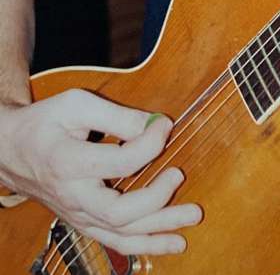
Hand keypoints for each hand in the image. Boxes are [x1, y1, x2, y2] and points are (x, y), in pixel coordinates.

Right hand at [0, 89, 201, 255]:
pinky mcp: (84, 221)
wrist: (11, 149)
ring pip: (122, 234)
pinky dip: (146, 243)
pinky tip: (173, 242)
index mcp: (69, 163)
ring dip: (162, 228)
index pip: (119, 162)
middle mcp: (73, 196)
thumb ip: (118, 116)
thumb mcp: (77, 105)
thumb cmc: (45, 122)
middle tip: (180, 173)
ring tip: (193, 216)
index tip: (164, 125)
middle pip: (119, 212)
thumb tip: (157, 125)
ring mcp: (78, 214)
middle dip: (158, 197)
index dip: (150, 143)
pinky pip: (116, 241)